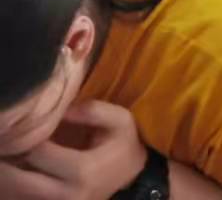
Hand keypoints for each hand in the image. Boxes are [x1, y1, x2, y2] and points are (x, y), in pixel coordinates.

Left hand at [0, 101, 146, 199]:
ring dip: (8, 175)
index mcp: (83, 171)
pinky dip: (15, 186)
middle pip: (18, 182)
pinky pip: (22, 197)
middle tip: (9, 141)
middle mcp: (67, 194)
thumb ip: (93, 111)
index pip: (39, 153)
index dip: (30, 137)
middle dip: (7, 162)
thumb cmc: (125, 146)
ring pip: (16, 194)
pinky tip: (19, 169)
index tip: (28, 126)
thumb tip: (60, 109)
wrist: (132, 177)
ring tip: (12, 154)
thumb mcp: (121, 120)